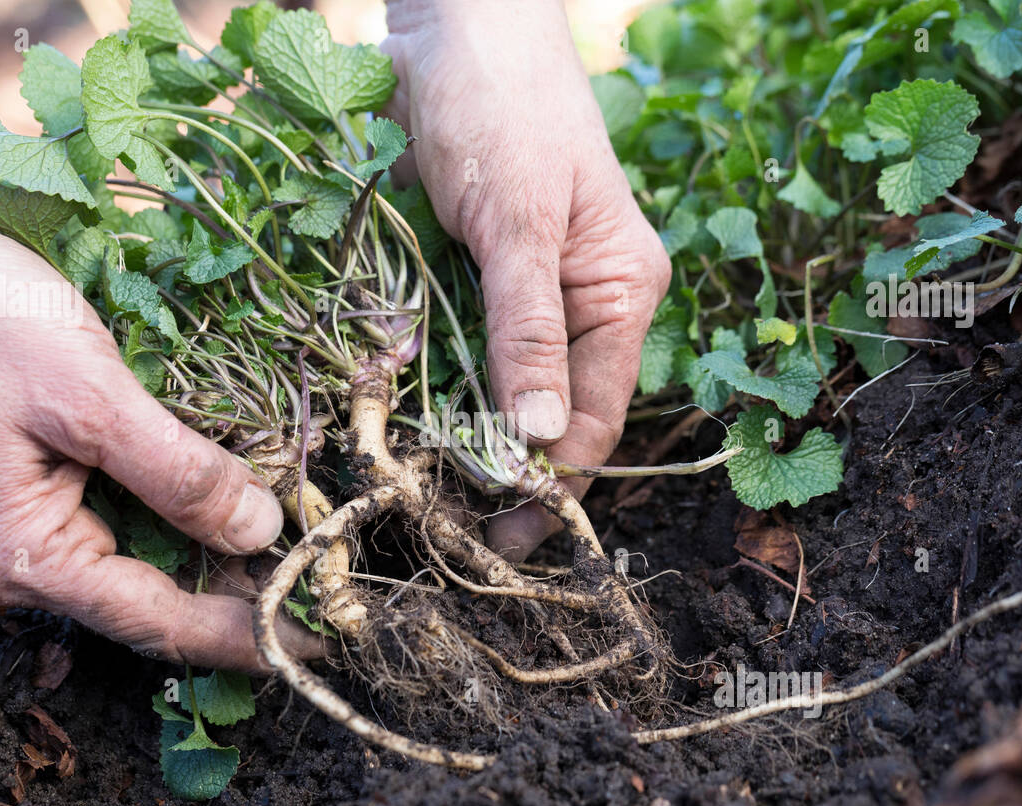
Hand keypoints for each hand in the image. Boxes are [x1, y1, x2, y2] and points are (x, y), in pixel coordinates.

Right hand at [0, 85, 320, 671]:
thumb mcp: (92, 396)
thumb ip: (179, 472)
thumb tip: (262, 532)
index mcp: (29, 558)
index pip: (160, 621)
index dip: (247, 633)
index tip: (320, 640)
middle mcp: (33, 559)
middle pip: (161, 601)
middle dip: (245, 594)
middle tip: (331, 586)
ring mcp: (41, 523)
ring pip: (154, 559)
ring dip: (226, 552)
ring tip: (307, 547)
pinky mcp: (52, 485)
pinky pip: (136, 516)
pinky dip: (192, 510)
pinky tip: (249, 497)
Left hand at [382, 0, 670, 557]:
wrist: (453, 19)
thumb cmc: (504, 103)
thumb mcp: (519, 219)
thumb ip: (527, 328)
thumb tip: (538, 439)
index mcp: (621, 292)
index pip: (595, 415)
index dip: (551, 482)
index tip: (498, 537)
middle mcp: (580, 304)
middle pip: (549, 413)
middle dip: (505, 474)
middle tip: (448, 532)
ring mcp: (522, 294)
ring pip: (500, 391)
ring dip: (463, 442)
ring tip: (419, 499)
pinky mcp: (470, 279)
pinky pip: (456, 351)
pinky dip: (431, 391)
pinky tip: (400, 429)